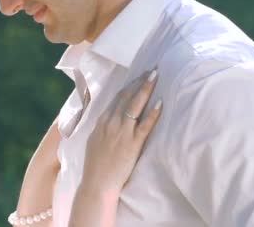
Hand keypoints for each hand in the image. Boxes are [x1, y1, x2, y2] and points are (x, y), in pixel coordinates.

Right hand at [80, 69, 161, 196]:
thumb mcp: (93, 139)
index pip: (117, 97)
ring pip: (135, 105)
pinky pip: (145, 125)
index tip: (138, 75)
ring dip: (146, 89)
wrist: (97, 183)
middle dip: (139, 81)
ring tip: (155, 76)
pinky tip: (161, 103)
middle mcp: (111, 123)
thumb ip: (101, 126)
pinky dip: (153, 113)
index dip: (129, 85)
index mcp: (101, 121)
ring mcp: (122, 132)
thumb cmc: (95, 164)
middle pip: (126, 96)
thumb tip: (108, 117)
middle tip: (151, 70)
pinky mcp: (132, 144)